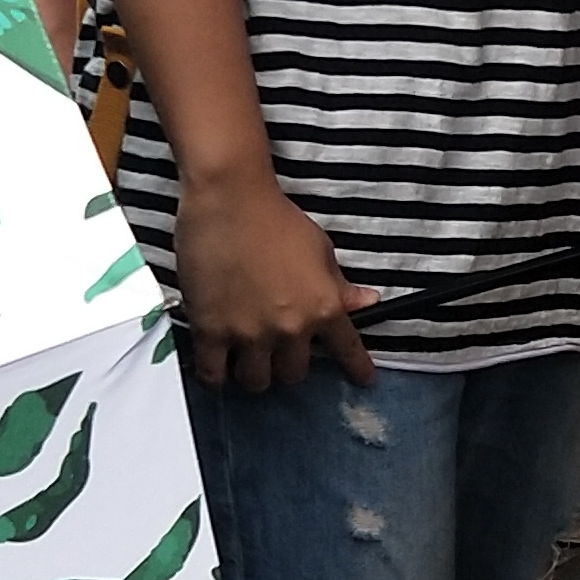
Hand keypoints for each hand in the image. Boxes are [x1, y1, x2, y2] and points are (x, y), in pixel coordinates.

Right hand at [173, 161, 375, 390]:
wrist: (229, 198)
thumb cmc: (277, 218)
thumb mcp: (320, 250)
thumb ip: (339, 286)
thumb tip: (368, 303)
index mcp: (324, 307)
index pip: (347, 350)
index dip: (356, 369)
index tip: (363, 380)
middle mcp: (290, 328)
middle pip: (294, 374)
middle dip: (286, 364)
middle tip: (276, 350)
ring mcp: (249, 333)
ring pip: (256, 381)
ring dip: (254, 372)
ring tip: (246, 358)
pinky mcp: (211, 331)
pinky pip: (214, 376)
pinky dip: (216, 376)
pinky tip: (218, 368)